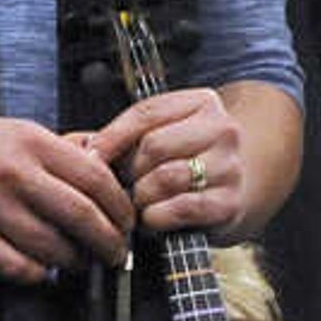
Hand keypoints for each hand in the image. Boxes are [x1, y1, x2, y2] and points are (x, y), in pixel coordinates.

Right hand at [0, 106, 132, 282]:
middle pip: (82, 216)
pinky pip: (17, 265)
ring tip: (80, 262)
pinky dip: (38, 274)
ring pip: (52, 247)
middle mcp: (13, 172)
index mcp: (31, 141)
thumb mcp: (14, 129)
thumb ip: (58, 147)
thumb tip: (104, 163)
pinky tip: (43, 270)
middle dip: (108, 242)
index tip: (127, 220)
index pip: (95, 177)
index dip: (120, 205)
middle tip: (115, 252)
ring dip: (75, 262)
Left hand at [89, 86, 249, 236]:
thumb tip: (87, 151)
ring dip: (142, 196)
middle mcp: (223, 129)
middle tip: (124, 186)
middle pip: (154, 146)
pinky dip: (157, 217)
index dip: (112, 136)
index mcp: (202, 102)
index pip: (146, 113)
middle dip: (130, 171)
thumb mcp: (162, 136)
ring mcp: (230, 166)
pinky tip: (153, 218)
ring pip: (166, 178)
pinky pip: (181, 208)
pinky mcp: (230, 203)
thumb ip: (128, 136)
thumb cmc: (184, 162)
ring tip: (140, 202)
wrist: (234, 193)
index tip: (91, 156)